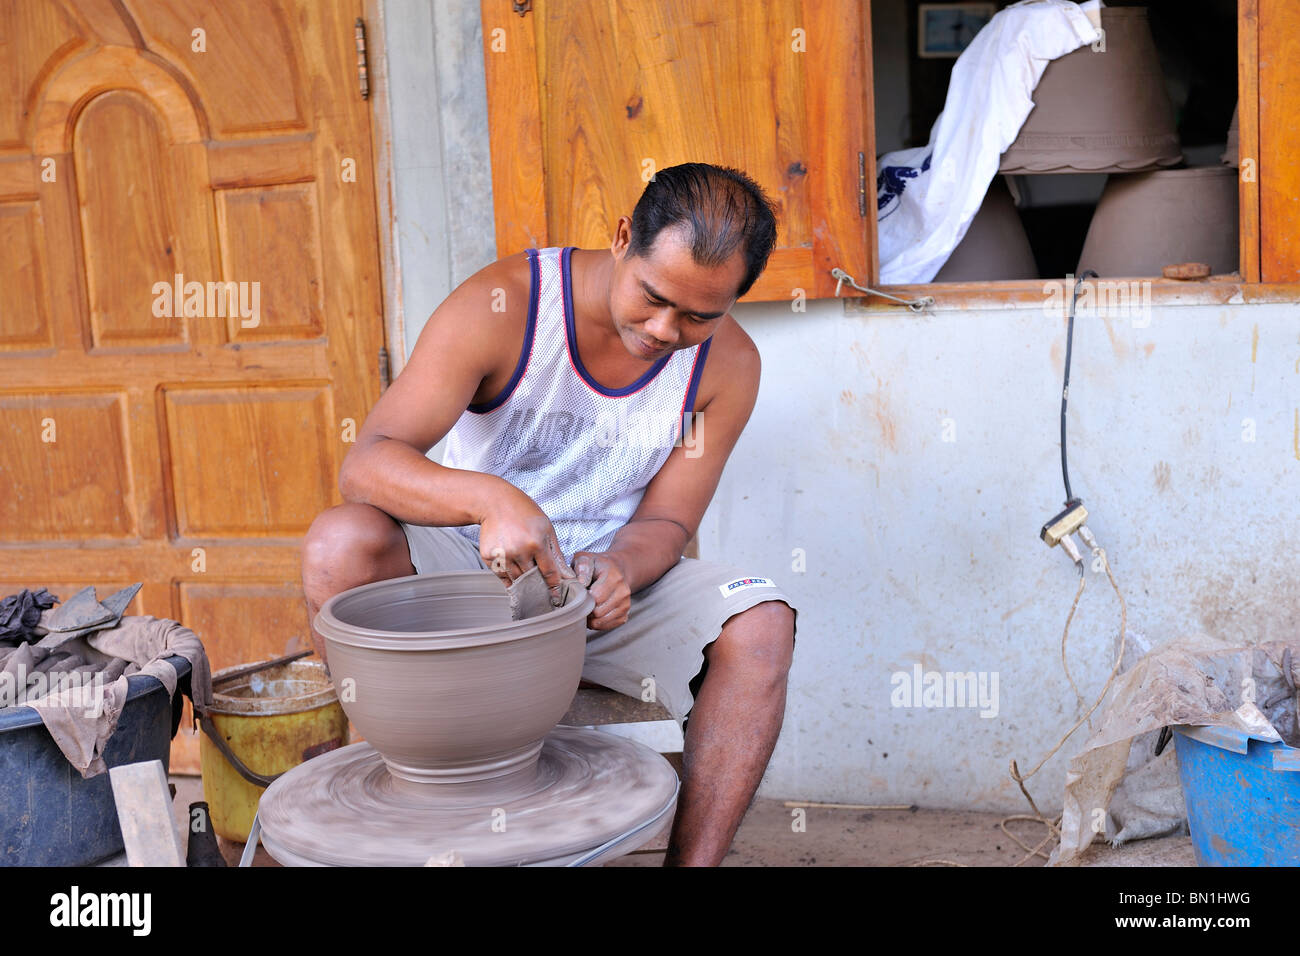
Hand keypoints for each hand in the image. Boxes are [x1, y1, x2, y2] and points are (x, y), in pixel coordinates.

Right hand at [477, 482, 573, 598]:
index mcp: (536, 543)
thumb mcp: (546, 528)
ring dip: (523, 582)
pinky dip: (509, 577)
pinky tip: (513, 567)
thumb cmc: (524, 513)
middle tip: (541, 586)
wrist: (495, 503)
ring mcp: (502, 555)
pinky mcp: (489, 558)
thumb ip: (557, 554)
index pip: (549, 572)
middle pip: (532, 579)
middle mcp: (519, 551)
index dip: (554, 586)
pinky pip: (502, 576)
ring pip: (517, 580)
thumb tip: (567, 576)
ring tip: (527, 575)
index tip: (557, 596)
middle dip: (538, 584)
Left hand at [572, 551, 630, 630]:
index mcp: (614, 577)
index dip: (583, 598)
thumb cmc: (597, 565)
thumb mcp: (586, 558)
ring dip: (590, 617)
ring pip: (601, 621)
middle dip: (586, 608)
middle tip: (582, 600)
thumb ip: (582, 566)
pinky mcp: (625, 615)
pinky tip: (595, 611)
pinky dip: (597, 622)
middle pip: (598, 612)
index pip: (596, 597)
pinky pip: (607, 626)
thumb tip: (582, 582)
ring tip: (588, 605)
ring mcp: (625, 604)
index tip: (581, 592)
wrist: (616, 569)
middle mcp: (623, 592)